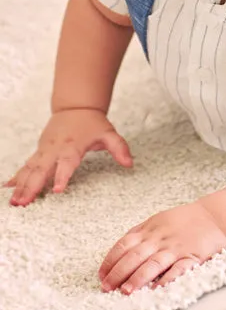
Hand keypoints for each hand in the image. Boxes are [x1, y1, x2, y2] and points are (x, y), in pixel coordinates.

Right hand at [4, 108, 132, 205]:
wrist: (75, 106)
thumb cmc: (92, 122)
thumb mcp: (109, 133)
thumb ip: (119, 148)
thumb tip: (129, 163)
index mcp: (72, 146)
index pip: (67, 164)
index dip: (62, 177)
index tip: (57, 190)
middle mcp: (55, 149)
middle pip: (42, 169)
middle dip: (32, 186)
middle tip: (24, 203)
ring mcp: (45, 150)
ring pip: (30, 169)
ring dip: (22, 185)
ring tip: (15, 202)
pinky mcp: (40, 151)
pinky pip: (27, 165)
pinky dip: (17, 176)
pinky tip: (8, 188)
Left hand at [98, 202, 225, 293]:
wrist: (217, 216)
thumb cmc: (186, 220)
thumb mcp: (160, 220)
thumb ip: (141, 233)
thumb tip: (120, 250)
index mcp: (151, 228)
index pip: (124, 244)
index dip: (111, 260)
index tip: (101, 275)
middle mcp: (161, 238)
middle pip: (135, 255)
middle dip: (118, 272)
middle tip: (106, 288)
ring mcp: (176, 247)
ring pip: (153, 263)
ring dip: (138, 278)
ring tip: (125, 292)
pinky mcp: (192, 256)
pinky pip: (178, 269)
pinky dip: (167, 280)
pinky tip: (157, 289)